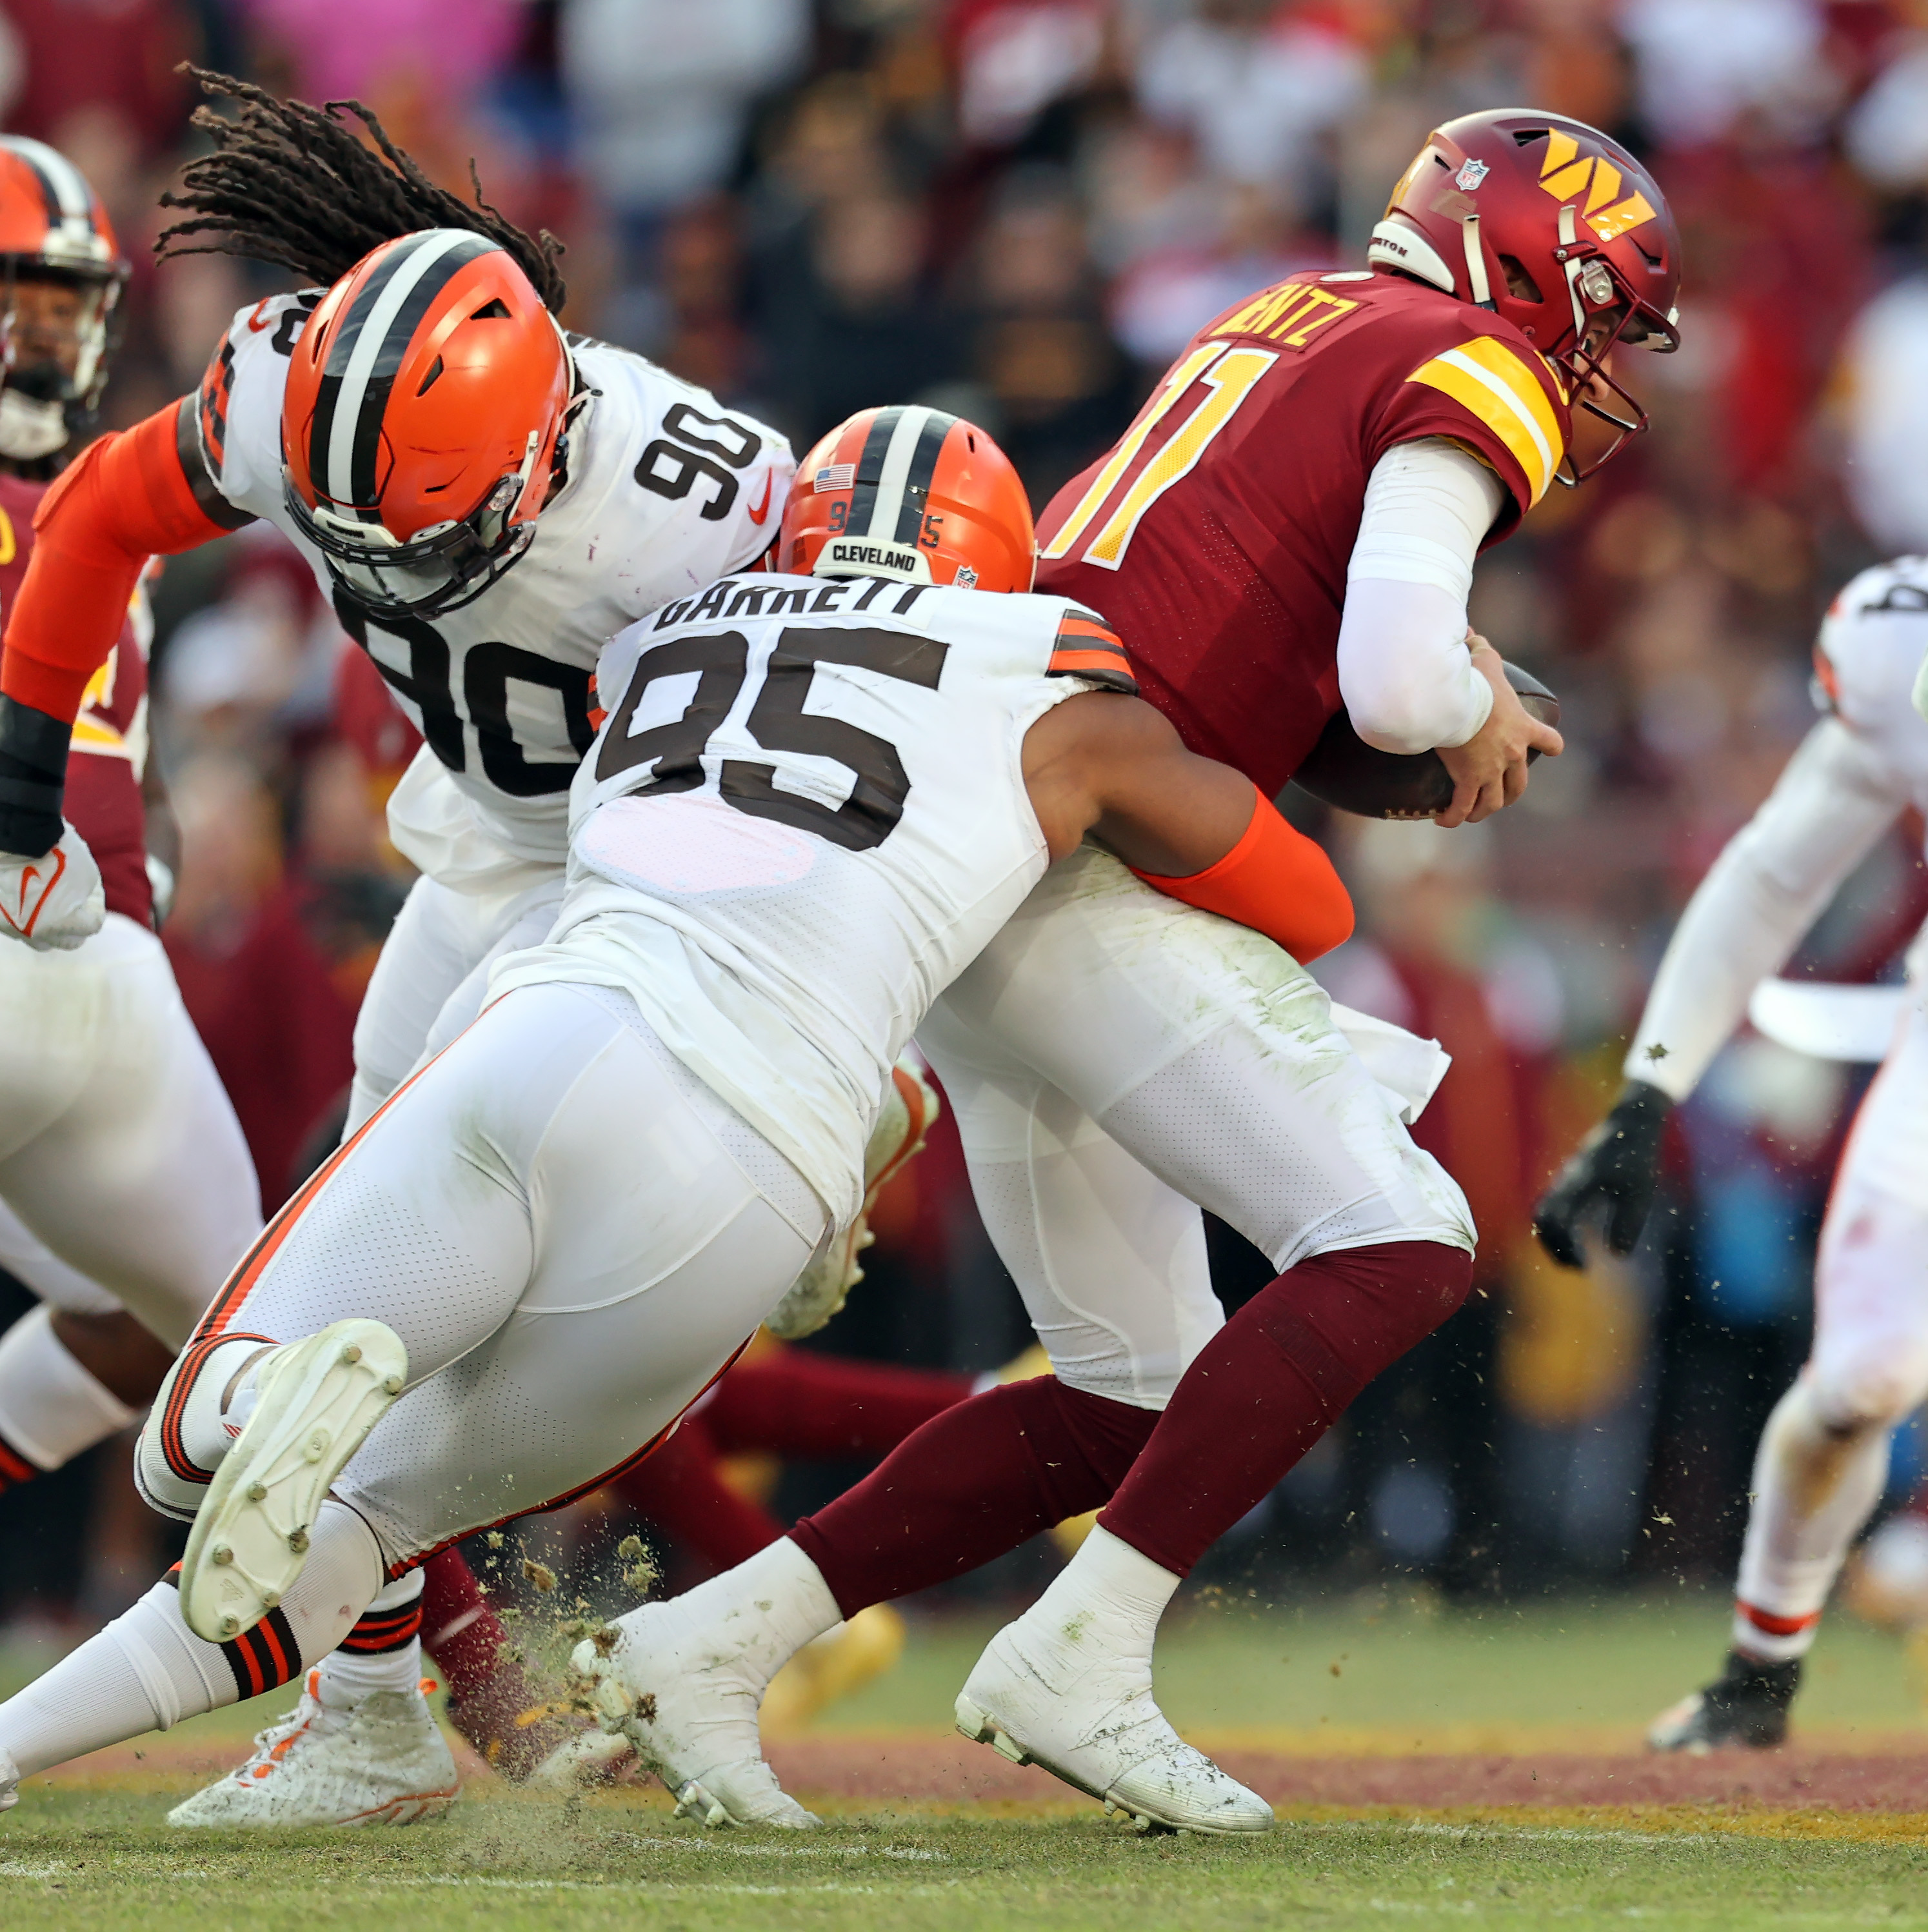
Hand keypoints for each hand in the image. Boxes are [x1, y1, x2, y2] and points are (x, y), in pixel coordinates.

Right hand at [0, 822, 104, 949]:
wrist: (16, 832)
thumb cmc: (57, 850)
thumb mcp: (87, 874)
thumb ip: (87, 898)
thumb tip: (81, 906)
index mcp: (62, 924)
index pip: (91, 925)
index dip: (97, 906)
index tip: (94, 891)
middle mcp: (33, 932)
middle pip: (65, 942)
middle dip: (77, 928)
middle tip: (80, 913)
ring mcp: (10, 926)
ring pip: (36, 938)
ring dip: (49, 927)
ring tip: (54, 909)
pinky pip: (15, 925)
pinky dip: (26, 917)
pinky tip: (31, 900)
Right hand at [1435, 637, 1562, 827]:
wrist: (1458, 704)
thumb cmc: (1472, 680)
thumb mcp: (1482, 658)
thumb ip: (1480, 647)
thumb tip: (1470, 632)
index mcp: (1523, 727)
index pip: (1551, 741)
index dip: (1552, 746)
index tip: (1552, 750)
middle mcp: (1513, 753)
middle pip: (1520, 784)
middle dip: (1510, 792)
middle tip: (1499, 796)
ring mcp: (1492, 770)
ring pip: (1495, 801)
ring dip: (1485, 809)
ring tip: (1471, 813)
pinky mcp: (1469, 781)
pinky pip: (1464, 807)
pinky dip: (1456, 816)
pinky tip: (1445, 820)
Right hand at [1532, 1080, 1671, 1269]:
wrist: (1630, 1122)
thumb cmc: (1638, 1156)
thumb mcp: (1641, 1192)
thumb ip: (1628, 1223)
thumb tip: (1616, 1254)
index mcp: (1579, 1184)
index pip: (1557, 1221)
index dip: (1566, 1248)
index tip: (1586, 1267)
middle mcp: (1565, 1182)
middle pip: (1542, 1220)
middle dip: (1555, 1248)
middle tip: (1579, 1268)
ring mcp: (1563, 1179)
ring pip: (1543, 1212)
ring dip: (1554, 1238)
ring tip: (1576, 1259)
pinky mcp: (1568, 1180)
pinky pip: (1550, 1206)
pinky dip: (1557, 1227)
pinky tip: (1578, 1238)